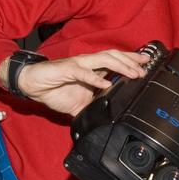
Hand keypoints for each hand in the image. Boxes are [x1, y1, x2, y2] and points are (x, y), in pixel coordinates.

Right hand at [9, 48, 150, 116]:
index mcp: (91, 69)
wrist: (33, 85)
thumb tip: (104, 122)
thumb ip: (92, 109)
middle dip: (131, 61)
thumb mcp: (79, 105)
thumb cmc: (54, 90)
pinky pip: (84, 73)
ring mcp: (79, 65)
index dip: (130, 62)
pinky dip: (96, 78)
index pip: (115, 61)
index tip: (145, 65)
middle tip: (145, 66)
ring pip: (104, 61)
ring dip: (120, 67)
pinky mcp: (68, 70)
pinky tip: (107, 83)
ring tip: (133, 73)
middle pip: (114, 57)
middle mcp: (88, 63)